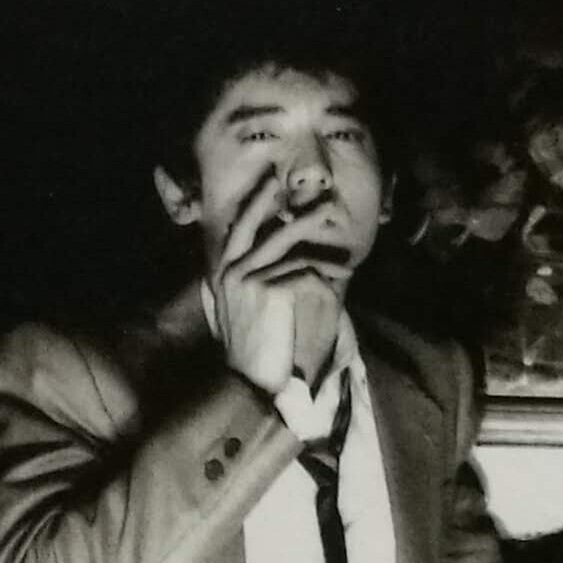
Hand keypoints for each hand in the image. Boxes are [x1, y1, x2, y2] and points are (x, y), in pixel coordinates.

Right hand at [207, 165, 350, 398]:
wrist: (251, 380)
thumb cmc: (256, 345)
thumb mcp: (245, 306)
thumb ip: (252, 276)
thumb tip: (274, 243)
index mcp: (220, 274)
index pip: (237, 229)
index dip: (254, 204)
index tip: (270, 183)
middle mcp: (228, 272)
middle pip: (258, 225)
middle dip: (280, 203)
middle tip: (304, 191)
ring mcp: (246, 279)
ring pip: (286, 243)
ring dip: (313, 232)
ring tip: (331, 218)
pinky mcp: (268, 289)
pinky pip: (303, 269)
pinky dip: (326, 270)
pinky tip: (342, 273)